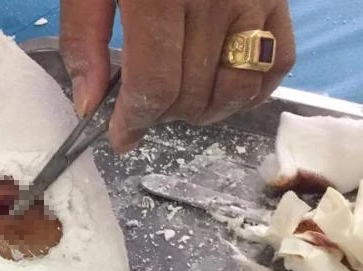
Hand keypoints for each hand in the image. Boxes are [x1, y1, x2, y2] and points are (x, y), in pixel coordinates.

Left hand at [61, 0, 295, 152]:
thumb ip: (85, 40)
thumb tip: (89, 105)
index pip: (156, 85)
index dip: (135, 122)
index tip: (121, 138)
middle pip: (193, 93)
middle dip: (161, 115)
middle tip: (141, 109)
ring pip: (238, 86)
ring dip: (205, 111)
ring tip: (176, 104)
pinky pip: (277, 60)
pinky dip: (251, 88)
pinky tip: (221, 87)